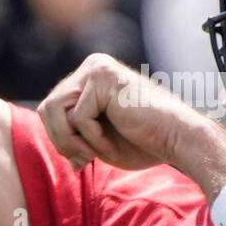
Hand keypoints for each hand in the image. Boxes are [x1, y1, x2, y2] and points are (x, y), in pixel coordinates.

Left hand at [38, 53, 203, 171]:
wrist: (178, 140)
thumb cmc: (145, 142)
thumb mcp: (98, 138)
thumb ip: (72, 131)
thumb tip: (48, 128)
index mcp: (92, 77)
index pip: (52, 108)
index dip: (60, 138)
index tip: (82, 158)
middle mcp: (92, 66)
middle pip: (47, 107)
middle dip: (61, 139)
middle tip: (84, 160)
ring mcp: (97, 68)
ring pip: (54, 109)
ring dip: (72, 140)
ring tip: (94, 153)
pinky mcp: (102, 77)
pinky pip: (77, 117)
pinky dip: (93, 138)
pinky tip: (115, 139)